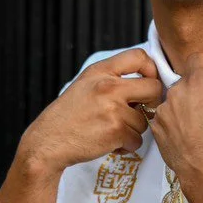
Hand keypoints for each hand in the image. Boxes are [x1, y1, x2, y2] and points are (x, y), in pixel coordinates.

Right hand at [18, 48, 162, 174]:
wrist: (48, 141)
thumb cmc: (68, 116)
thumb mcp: (86, 84)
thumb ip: (112, 79)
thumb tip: (146, 82)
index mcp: (101, 71)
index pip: (139, 56)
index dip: (151, 70)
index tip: (149, 82)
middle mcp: (108, 86)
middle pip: (153, 88)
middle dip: (152, 102)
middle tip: (142, 111)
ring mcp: (113, 109)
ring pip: (144, 120)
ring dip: (132, 130)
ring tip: (111, 131)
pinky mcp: (116, 131)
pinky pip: (137, 140)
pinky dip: (126, 146)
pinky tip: (110, 143)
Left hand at [148, 52, 202, 182]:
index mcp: (198, 81)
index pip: (197, 59)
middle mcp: (177, 90)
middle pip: (186, 81)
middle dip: (197, 90)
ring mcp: (163, 107)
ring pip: (174, 99)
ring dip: (184, 106)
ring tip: (196, 126)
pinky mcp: (156, 124)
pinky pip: (165, 116)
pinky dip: (173, 122)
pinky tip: (184, 135)